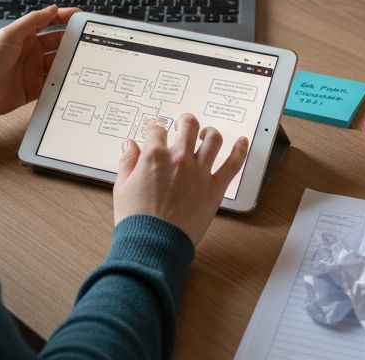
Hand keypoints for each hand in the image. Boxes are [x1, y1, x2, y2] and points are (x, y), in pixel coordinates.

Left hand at [0, 5, 79, 122]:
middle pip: (58, 43)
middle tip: (89, 40)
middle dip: (72, 41)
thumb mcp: (9, 35)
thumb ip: (32, 21)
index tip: (80, 16)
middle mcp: (31, 52)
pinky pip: (54, 83)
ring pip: (59, 63)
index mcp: (25, 36)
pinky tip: (72, 80)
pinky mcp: (34, 88)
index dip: (64, 18)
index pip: (50, 22)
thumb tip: (52, 8)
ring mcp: (34, 70)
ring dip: (70, 61)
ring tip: (84, 60)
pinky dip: (63, 81)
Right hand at [113, 113, 248, 245]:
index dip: (155, 129)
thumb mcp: (122, 187)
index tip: (155, 133)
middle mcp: (179, 159)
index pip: (156, 130)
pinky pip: (233, 164)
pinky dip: (240, 150)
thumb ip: (127, 161)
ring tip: (204, 135)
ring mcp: (199, 172)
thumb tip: (130, 144)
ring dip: (208, 132)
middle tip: (181, 126)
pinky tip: (242, 142)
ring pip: (212, 139)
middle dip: (184, 122)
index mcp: (154, 156)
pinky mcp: (215, 188)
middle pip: (188, 125)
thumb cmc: (136, 219)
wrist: (153, 243)